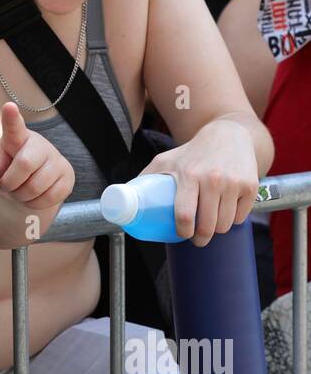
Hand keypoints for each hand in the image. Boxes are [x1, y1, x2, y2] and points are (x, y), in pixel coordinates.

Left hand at [0, 102, 73, 209]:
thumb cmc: (5, 170)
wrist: (27, 183)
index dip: (11, 118)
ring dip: (21, 196)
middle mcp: (39, 144)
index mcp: (16, 138)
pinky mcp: (68, 176)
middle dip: (11, 183)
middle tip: (8, 185)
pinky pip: (49, 198)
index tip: (9, 107)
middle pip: (25, 164)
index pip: (14, 127)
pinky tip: (33, 196)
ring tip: (20, 190)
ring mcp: (56, 159)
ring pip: (37, 186)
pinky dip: (35, 204)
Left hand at [140, 119, 258, 245]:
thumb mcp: (166, 159)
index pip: (184, 215)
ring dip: (217, 230)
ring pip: (225, 225)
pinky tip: (226, 211)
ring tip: (211, 224)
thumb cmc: (192, 151)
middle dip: (201, 238)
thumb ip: (146, 177)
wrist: (228, 134)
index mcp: (188, 175)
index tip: (183, 235)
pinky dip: (233, 219)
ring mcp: (233, 183)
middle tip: (198, 238)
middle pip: (207, 226)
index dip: (183, 232)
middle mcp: (212, 179)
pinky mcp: (250, 186)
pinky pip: (241, 217)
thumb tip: (123, 197)